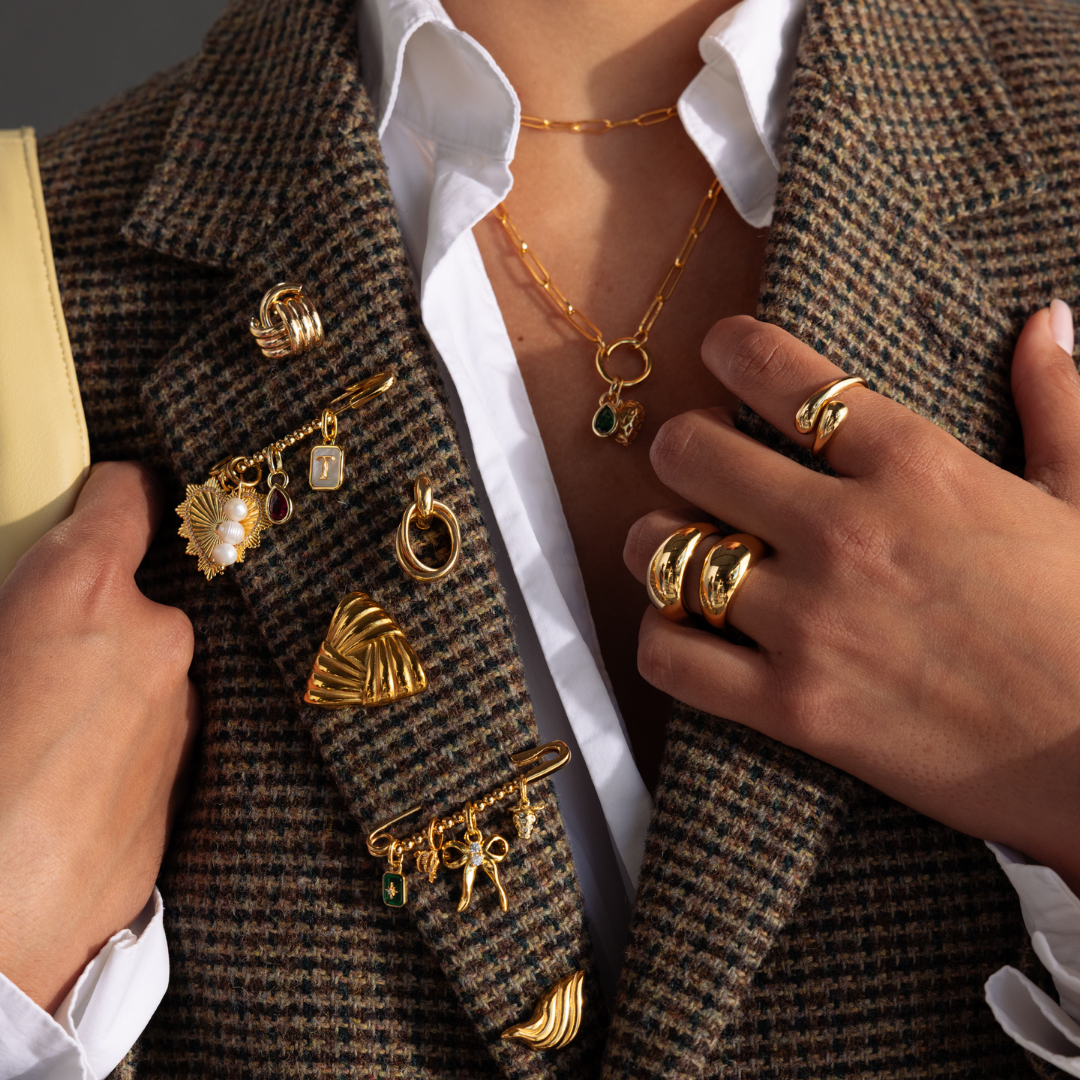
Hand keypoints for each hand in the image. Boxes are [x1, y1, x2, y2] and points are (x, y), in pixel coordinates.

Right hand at [0, 462, 198, 1012]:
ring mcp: (178, 716)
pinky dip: (114, 738)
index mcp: (85, 596)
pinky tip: (59, 785)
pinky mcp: (185, 780)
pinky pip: (149, 731)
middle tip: (23, 655)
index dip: (103, 493)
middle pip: (131, 596)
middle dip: (83, 613)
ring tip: (32, 738)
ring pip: (141, 668)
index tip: (88, 501)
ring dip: (99, 681)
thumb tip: (24, 602)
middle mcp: (155, 643)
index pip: (127, 497)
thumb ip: (10, 607)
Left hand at [625, 304, 1079, 890]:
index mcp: (913, 466)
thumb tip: (1048, 318)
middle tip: (689, 464)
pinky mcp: (794, 708)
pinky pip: (671, 658)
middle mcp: (844, 531)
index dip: (730, 349)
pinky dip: (660, 639)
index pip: (781, 374)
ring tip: (679, 551)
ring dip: (656, 545)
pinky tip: (682, 630)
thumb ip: (1055, 402)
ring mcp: (810, 622)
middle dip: (678, 449)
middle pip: (691, 454)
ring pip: (661, 553)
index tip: (717, 351)